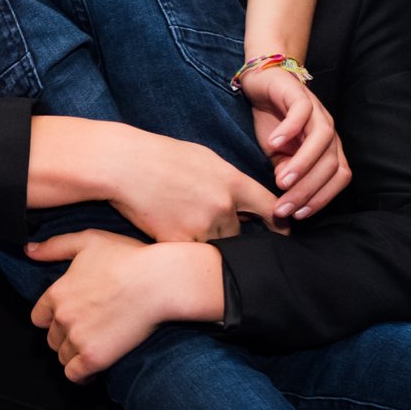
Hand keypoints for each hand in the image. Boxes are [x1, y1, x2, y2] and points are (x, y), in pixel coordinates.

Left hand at [24, 233, 221, 382]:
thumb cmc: (130, 258)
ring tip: (92, 349)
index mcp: (57, 292)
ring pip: (62, 357)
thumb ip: (55, 246)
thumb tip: (29, 250)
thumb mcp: (89, 241)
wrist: (160, 281)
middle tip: (87, 333)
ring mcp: (77, 338)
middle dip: (65, 337)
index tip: (70, 319)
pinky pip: (74, 374)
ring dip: (74, 355)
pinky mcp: (94, 357)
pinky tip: (93, 369)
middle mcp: (62, 317)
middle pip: (51, 338)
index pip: (39, 317)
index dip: (53, 319)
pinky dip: (81, 375)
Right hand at [103, 126, 285, 241]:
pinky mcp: (179, 241)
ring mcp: (202, 226)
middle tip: (206, 223)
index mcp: (233, 182)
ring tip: (182, 223)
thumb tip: (242, 196)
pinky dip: (182, 247)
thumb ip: (228, 179)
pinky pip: (190, 253)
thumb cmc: (162, 156)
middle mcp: (223, 206)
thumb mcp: (205, 158)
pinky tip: (167, 230)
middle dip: (228, 232)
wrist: (125, 165)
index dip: (281, 222)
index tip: (285, 232)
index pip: (269, 208)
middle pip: (239, 234)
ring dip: (205, 241)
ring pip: (215, 246)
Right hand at [235, 68, 349, 220]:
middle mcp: (328, 131)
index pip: (338, 177)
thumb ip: (286, 175)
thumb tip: (286, 205)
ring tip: (281, 182)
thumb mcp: (278, 157)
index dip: (322, 198)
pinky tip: (273, 144)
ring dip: (303, 164)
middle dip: (307, 189)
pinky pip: (301, 113)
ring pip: (322, 140)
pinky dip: (290, 130)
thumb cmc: (273, 123)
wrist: (262, 83)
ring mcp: (316, 111)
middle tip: (284, 207)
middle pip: (331, 164)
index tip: (298, 215)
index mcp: (329, 148)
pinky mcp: (299, 94)